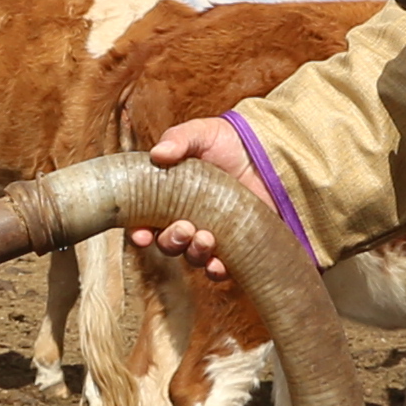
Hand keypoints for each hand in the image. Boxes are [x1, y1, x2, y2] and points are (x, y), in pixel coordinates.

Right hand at [135, 116, 265, 278]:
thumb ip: (178, 139)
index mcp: (169, 198)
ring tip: (206, 238)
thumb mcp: (200, 134)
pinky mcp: (235, 245)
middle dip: (171, 241)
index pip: (144, 222)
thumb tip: (159, 153)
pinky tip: (218, 264)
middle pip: (168, 243)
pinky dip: (215, 271)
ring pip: (192, 257)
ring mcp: (211, 235)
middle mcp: (186, 220)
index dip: (138, 233)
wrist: (267, 151)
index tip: (141, 234)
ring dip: (194, 254)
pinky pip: (219, 268)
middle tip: (184, 228)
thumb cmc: (227, 141)